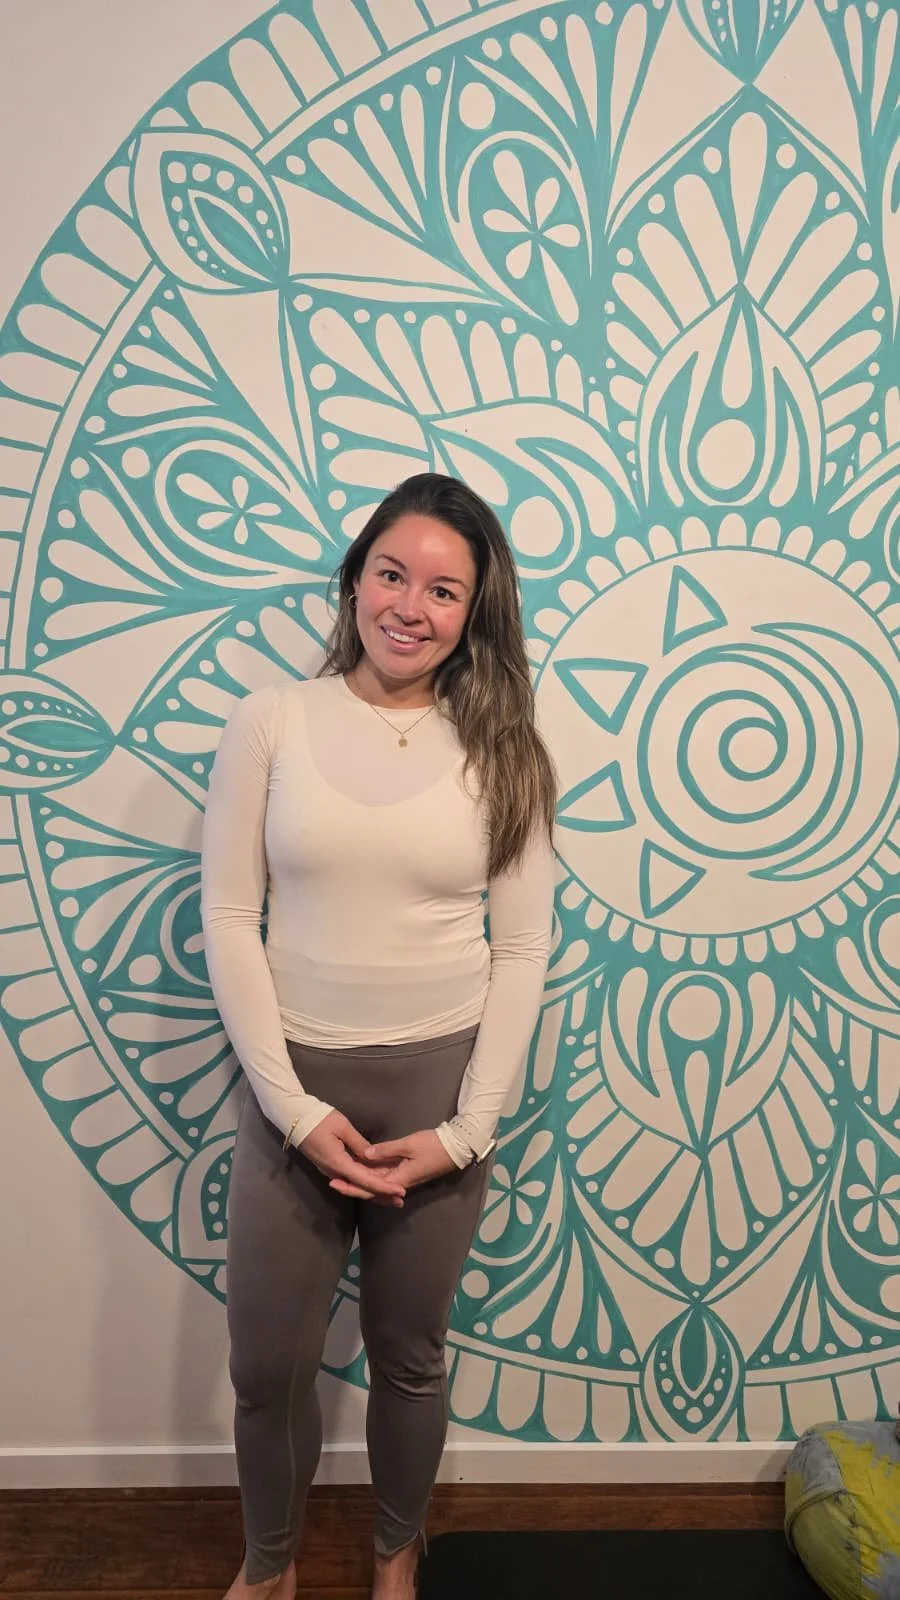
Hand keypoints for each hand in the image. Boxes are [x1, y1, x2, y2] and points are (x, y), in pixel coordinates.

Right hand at [300, 1111, 405, 1205]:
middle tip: (400, 1200)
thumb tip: (373, 1157)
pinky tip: (375, 1182)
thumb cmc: (320, 1119)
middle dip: (381, 1194)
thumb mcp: (342, 1127)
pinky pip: (350, 1177)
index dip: (383, 1187)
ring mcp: (331, 1170)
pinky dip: (364, 1182)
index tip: (400, 1192)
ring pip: (356, 1184)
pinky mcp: (330, 1165)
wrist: (296, 1118)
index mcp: (338, 1163)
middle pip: (361, 1187)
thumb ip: (359, 1144)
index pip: (365, 1180)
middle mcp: (334, 1171)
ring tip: (391, 1195)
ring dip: (374, 1190)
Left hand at [337, 1128, 458, 1195]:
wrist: (455, 1148)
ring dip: (360, 1181)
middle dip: (351, 1185)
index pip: (369, 1188)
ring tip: (342, 1175)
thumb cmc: (433, 1146)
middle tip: (331, 1179)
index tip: (335, 1181)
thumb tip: (365, 1155)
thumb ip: (386, 1150)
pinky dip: (371, 1176)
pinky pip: (384, 1177)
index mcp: (398, 1179)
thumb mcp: (409, 1145)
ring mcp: (402, 1178)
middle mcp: (398, 1182)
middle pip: (370, 1188)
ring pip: (376, 1184)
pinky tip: (361, 1170)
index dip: (351, 1186)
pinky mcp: (405, 1172)